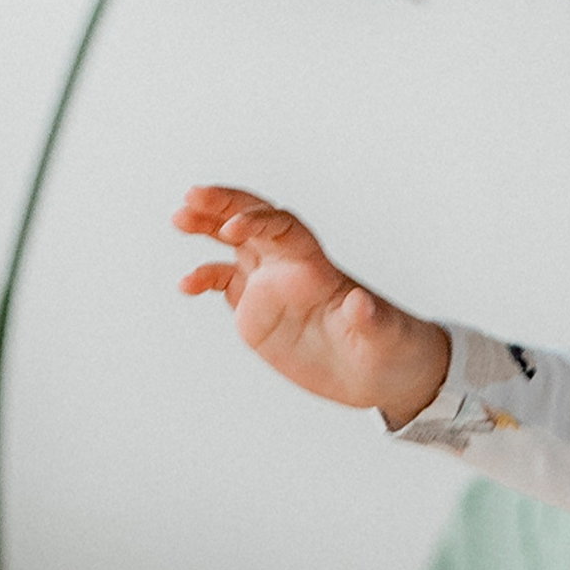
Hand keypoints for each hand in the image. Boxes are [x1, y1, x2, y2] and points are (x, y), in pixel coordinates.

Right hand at [173, 186, 451, 427]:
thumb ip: (369, 319)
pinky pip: (225, 284)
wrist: (381, 372)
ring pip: (232, 244)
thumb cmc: (390, 348)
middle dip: (223, 205)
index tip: (231, 229)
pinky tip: (186, 285)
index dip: (258, 222)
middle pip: (253, 221)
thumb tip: (360, 303)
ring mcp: (270, 287)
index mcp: (317, 267)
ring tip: (178, 219)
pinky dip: (204, 278)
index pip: (283, 229)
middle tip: (191, 197)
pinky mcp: (256, 312)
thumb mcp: (384, 337)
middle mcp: (289, 268)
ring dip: (206, 228)